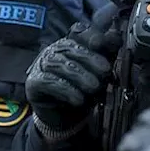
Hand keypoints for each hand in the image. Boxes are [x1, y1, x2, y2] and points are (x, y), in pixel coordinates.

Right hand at [26, 3, 123, 139]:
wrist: (66, 118)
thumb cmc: (83, 91)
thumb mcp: (100, 73)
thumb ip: (107, 54)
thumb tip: (116, 36)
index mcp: (72, 44)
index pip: (79, 31)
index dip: (90, 35)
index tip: (102, 43)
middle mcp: (55, 51)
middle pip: (70, 48)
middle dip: (90, 59)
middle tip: (105, 72)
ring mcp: (42, 65)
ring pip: (59, 64)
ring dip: (79, 75)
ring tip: (94, 87)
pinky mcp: (34, 82)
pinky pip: (48, 81)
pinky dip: (65, 90)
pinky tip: (78, 99)